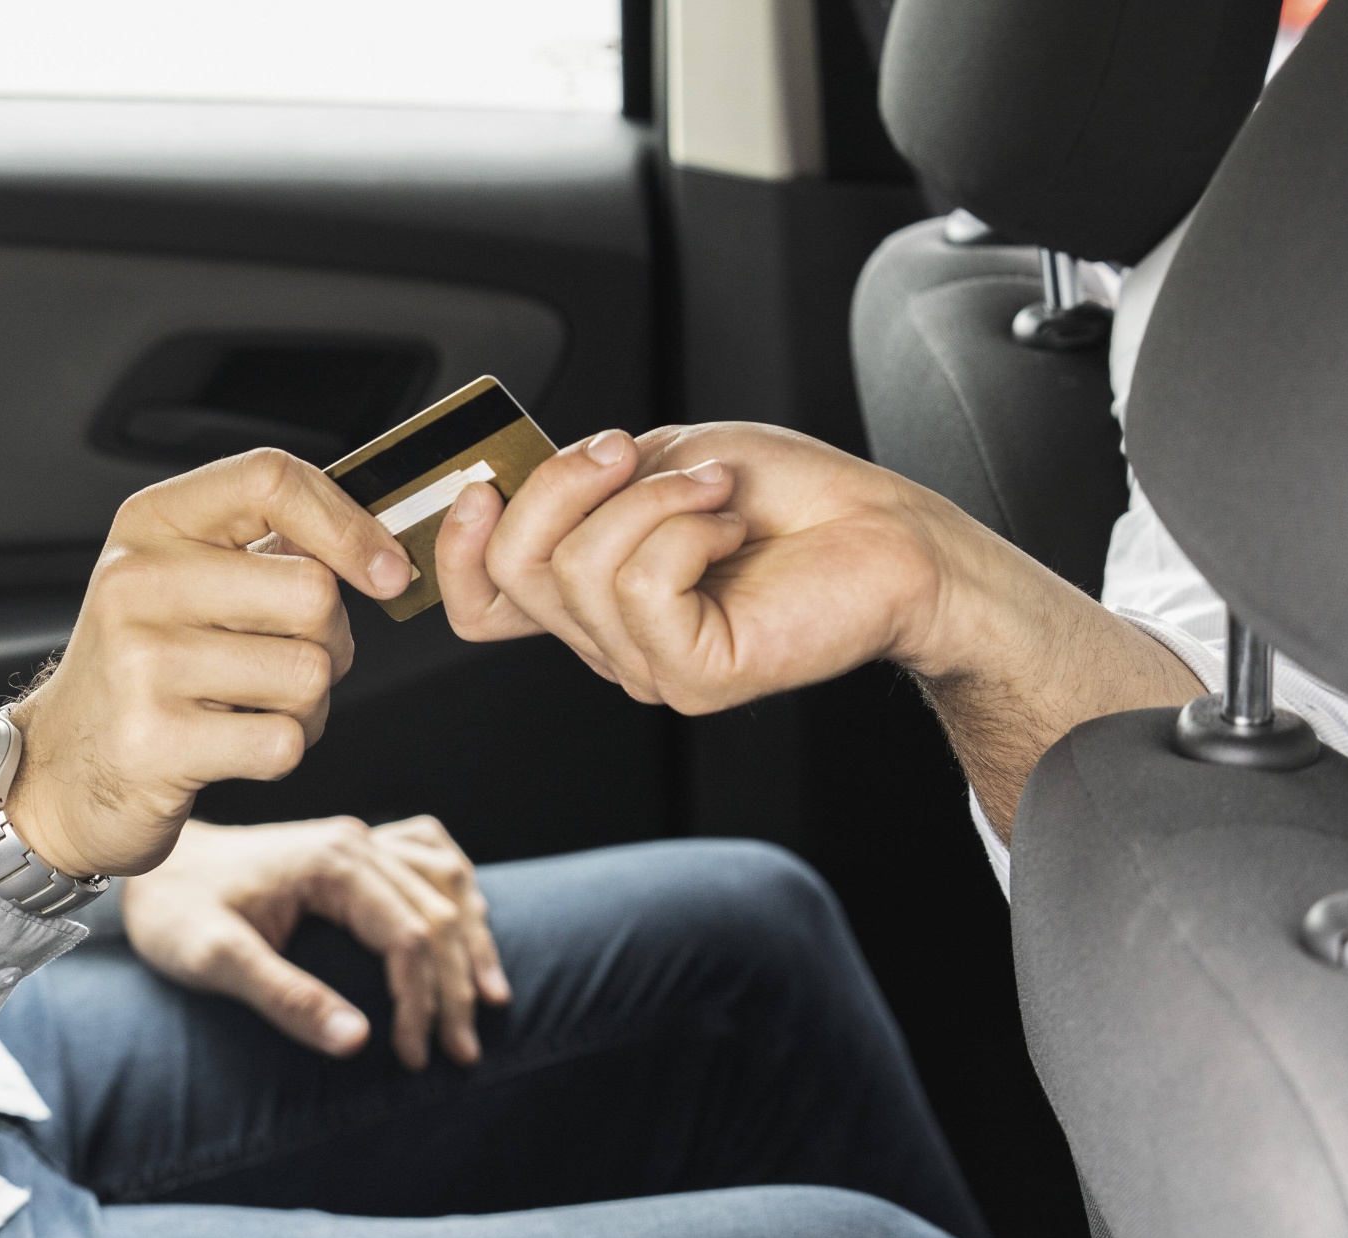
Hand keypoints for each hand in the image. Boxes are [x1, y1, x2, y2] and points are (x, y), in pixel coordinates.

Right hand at [6, 450, 413, 877]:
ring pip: (309, 673)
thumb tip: (377, 549)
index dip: (349, 524)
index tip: (386, 569)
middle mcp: (137, 581)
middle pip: (313, 591)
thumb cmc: (147, 667)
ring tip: (253, 705)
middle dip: (331, 639)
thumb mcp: (187, 579)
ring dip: (307, 704)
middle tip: (289, 658)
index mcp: (152, 523)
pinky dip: (280, 750)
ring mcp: (141, 663)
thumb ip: (269, 548)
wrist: (64, 768)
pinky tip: (235, 743)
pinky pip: (284, 741)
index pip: (270, 480)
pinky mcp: (156, 742)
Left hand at [122, 817, 510, 1069]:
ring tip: (492, 998)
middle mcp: (355, 842)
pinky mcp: (353, 846)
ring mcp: (358, 838)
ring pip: (447, 883)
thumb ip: (287, 998)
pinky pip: (429, 856)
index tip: (415, 1058)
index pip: (408, 936)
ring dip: (471, 941)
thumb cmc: (176, 913)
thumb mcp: (216, 962)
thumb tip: (359, 1044)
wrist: (153, 869)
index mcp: (331, 865)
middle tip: (462, 1054)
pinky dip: (458, 892)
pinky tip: (468, 923)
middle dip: (455, 989)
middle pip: (436, 916)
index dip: (421, 1002)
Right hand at [438, 420, 1202, 839]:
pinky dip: (685, 528)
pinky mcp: (693, 679)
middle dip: (564, 484)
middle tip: (634, 449)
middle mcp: (608, 640)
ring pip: (577, 570)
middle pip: (516, 571)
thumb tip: (511, 485)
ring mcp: (646, 667)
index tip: (482, 481)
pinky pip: (640, 586)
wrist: (891, 531)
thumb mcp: (657, 463)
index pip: (479, 603)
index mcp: (590, 594)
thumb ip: (579, 486)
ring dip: (652, 496)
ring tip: (715, 492)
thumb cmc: (788, 498)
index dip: (456, 548)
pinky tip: (729, 528)